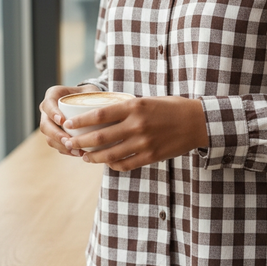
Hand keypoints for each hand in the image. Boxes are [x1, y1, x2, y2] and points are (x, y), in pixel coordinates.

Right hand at [39, 83, 101, 156]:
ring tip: (77, 150)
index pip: (48, 104)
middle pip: (45, 125)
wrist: (87, 101)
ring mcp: (49, 124)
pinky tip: (78, 153)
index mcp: (53, 94)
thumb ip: (95, 94)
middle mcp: (47, 110)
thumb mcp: (91, 90)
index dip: (53, 113)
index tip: (62, 121)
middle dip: (56, 135)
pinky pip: (57, 145)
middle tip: (69, 140)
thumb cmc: (89, 93)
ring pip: (49, 138)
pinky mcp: (54, 135)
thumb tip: (104, 105)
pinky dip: (66, 151)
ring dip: (61, 146)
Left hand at [61, 95, 207, 171]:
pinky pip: (125, 164)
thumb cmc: (172, 107)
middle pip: (100, 136)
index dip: (80, 121)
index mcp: (135, 106)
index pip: (99, 114)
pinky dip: (112, 164)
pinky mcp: (151, 156)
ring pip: (109, 154)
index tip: (68, 124)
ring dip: (92, 156)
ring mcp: (144, 142)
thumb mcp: (148, 101)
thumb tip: (104, 116)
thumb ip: (128, 108)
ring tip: (83, 156)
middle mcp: (137, 124)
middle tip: (69, 143)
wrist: (198, 122)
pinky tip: (106, 162)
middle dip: (80, 141)